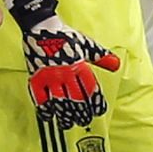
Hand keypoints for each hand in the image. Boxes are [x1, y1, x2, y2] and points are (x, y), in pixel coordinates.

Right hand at [9, 0, 120, 129]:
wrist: (41, 27)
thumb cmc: (65, 36)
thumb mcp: (87, 44)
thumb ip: (101, 57)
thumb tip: (116, 65)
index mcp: (79, 66)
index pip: (91, 89)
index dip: (96, 102)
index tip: (99, 111)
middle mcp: (65, 73)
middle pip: (76, 99)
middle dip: (81, 113)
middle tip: (84, 121)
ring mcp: (50, 77)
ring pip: (59, 101)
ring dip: (65, 115)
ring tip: (68, 124)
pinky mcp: (36, 77)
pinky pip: (39, 97)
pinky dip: (44, 108)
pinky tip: (48, 116)